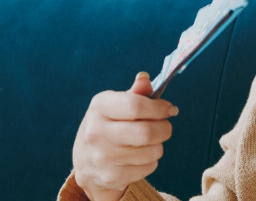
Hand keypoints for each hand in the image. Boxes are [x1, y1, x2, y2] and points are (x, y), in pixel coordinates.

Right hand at [72, 72, 177, 200]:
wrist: (86, 162)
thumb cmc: (108, 125)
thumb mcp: (115, 105)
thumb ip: (134, 93)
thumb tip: (145, 78)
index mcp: (99, 107)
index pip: (136, 106)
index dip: (159, 108)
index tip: (169, 109)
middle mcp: (97, 132)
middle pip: (146, 132)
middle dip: (164, 128)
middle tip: (165, 126)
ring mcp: (103, 157)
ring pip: (152, 151)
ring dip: (158, 145)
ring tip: (149, 141)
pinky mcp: (112, 176)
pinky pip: (149, 166)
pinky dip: (151, 160)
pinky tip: (139, 156)